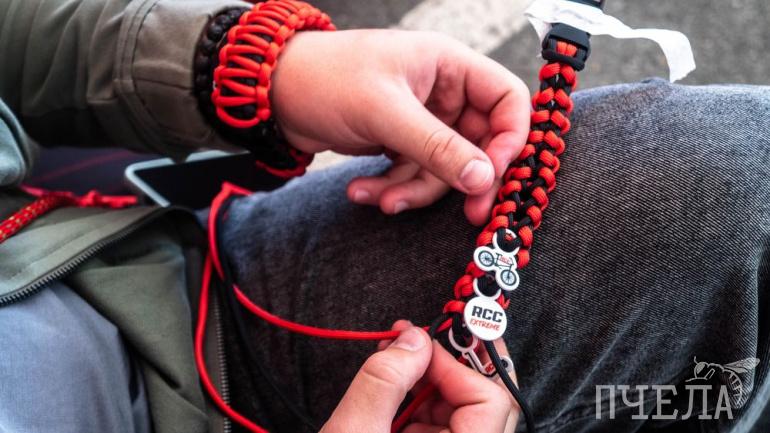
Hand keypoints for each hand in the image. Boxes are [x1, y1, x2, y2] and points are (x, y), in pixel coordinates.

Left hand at [272, 30, 529, 224]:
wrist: (275, 93)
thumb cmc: (327, 79)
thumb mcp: (385, 112)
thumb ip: (437, 146)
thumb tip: (483, 179)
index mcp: (450, 66)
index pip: (508, 101)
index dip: (510, 140)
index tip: (492, 176)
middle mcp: (444, 92)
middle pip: (480, 144)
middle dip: (463, 180)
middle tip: (468, 215)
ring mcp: (422, 120)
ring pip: (444, 169)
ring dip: (415, 190)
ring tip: (380, 199)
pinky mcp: (400, 143)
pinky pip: (414, 175)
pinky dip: (392, 188)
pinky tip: (362, 192)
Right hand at [320, 321, 518, 432]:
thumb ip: (384, 381)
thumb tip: (413, 342)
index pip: (490, 402)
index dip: (456, 365)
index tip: (419, 347)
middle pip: (485, 407)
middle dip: (449, 369)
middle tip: (420, 342)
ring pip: (465, 418)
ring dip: (432, 388)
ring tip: (395, 370)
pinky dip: (422, 411)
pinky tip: (393, 401)